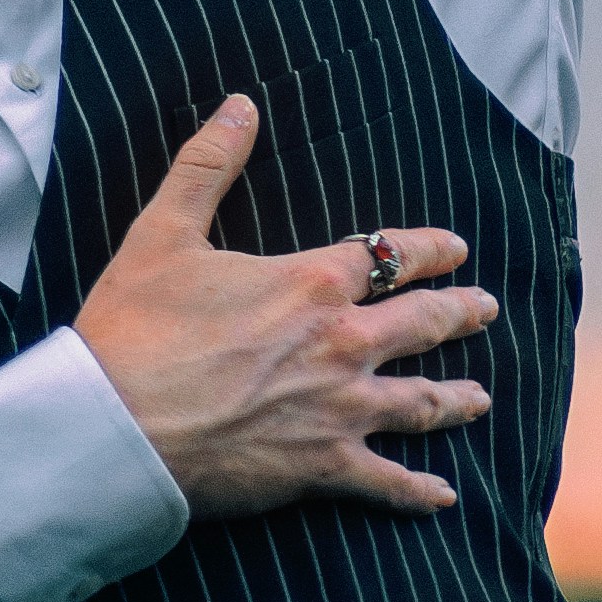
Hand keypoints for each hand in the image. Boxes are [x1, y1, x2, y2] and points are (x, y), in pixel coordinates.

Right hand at [75, 99, 496, 521]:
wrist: (115, 426)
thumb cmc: (134, 330)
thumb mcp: (163, 232)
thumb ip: (208, 166)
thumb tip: (238, 106)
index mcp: (310, 284)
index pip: (389, 256)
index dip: (428, 249)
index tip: (455, 249)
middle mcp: (342, 343)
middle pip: (423, 323)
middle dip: (460, 313)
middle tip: (486, 309)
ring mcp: (340, 409)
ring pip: (421, 401)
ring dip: (456, 398)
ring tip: (481, 397)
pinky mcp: (323, 467)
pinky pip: (388, 481)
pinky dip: (419, 491)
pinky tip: (444, 496)